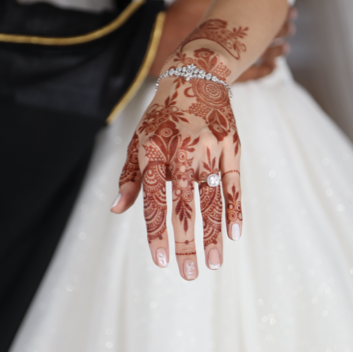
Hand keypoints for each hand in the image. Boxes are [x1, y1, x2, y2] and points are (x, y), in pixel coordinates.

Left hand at [112, 47, 241, 280]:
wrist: (196, 76)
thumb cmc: (162, 115)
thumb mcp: (139, 140)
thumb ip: (130, 176)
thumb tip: (116, 209)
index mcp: (154, 152)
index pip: (153, 200)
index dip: (157, 232)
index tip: (161, 260)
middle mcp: (181, 152)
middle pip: (183, 205)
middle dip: (185, 243)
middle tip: (187, 275)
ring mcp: (209, 149)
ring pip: (211, 200)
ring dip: (212, 234)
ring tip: (213, 264)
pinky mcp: (231, 146)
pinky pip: (235, 183)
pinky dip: (235, 210)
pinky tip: (235, 235)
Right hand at [149, 0, 295, 80]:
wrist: (157, 42)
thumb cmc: (177, 13)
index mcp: (233, 14)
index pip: (266, 13)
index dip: (281, 12)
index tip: (291, 10)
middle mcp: (235, 37)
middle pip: (268, 33)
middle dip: (282, 30)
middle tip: (291, 26)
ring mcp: (231, 56)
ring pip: (263, 55)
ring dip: (277, 50)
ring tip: (286, 47)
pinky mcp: (224, 72)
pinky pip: (251, 75)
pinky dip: (264, 71)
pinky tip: (273, 67)